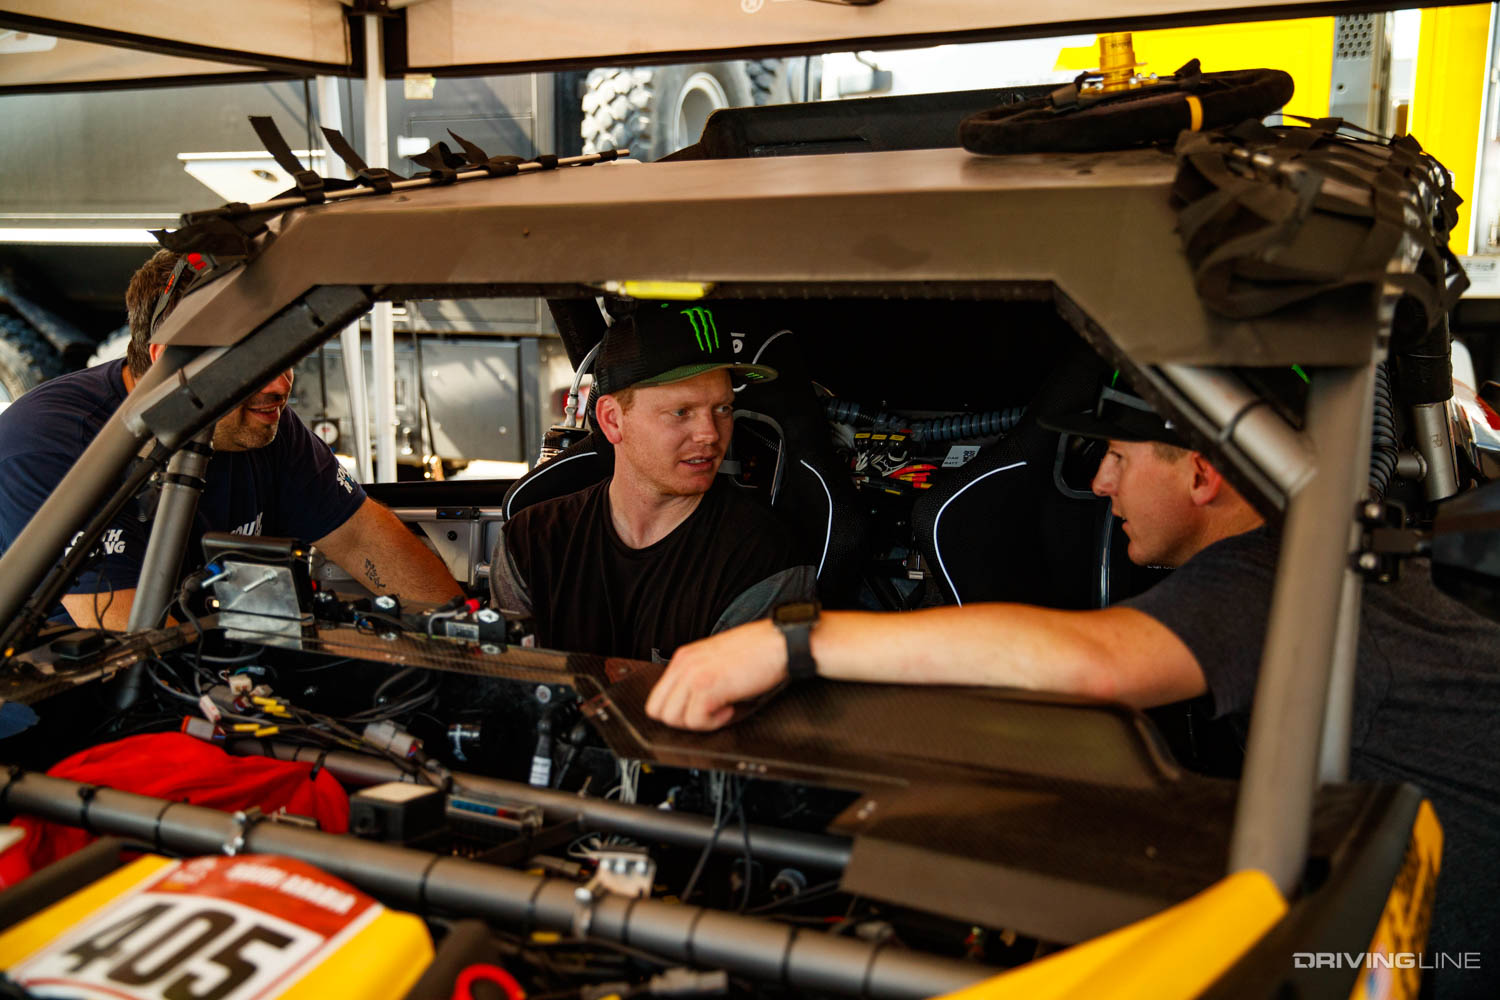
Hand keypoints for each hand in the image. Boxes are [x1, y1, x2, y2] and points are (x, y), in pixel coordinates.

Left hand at [645, 619, 787, 729]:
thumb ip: (697, 677)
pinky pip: (695, 720)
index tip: (698, 709)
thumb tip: (689, 705)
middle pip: (658, 710)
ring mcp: (694, 675)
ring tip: (721, 709)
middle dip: (683, 720)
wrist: (778, 643)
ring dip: (698, 722)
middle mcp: (684, 664)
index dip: (676, 711)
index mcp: (684, 657)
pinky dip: (713, 722)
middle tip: (709, 713)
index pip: (657, 697)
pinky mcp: (708, 687)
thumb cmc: (757, 652)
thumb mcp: (716, 661)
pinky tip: (730, 708)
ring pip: (673, 718)